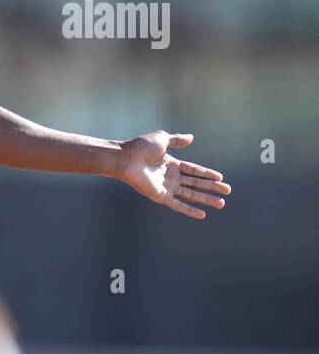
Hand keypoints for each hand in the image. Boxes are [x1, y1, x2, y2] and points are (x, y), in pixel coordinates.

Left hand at [116, 131, 230, 219]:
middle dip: (212, 187)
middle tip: (227, 191)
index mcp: (171, 164)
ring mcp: (166, 187)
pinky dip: (190, 210)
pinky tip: (202, 215)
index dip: (207, 174)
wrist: (126, 158)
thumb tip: (191, 138)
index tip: (221, 178)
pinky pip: (178, 205)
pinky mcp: (160, 196)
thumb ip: (176, 140)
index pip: (193, 170)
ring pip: (191, 194)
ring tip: (221, 203)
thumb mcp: (162, 139)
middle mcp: (170, 176)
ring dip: (206, 199)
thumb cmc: (141, 147)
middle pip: (196, 183)